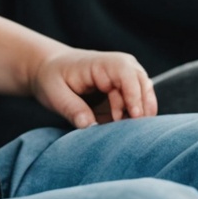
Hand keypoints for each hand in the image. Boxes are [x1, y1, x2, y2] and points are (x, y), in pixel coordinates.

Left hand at [33, 47, 157, 128]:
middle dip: (143, 109)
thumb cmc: (53, 77)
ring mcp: (126, 81)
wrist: (52, 69)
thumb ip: (71, 108)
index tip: (135, 115)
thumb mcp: (54, 92)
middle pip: (143, 86)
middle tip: (133, 133)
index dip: (134, 95)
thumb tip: (89, 126)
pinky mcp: (125, 95)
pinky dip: (133, 121)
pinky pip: (138, 108)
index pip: (127, 75)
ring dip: (139, 117)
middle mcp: (122, 68)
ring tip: (124, 135)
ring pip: (145, 99)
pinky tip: (122, 133)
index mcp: (104, 63)